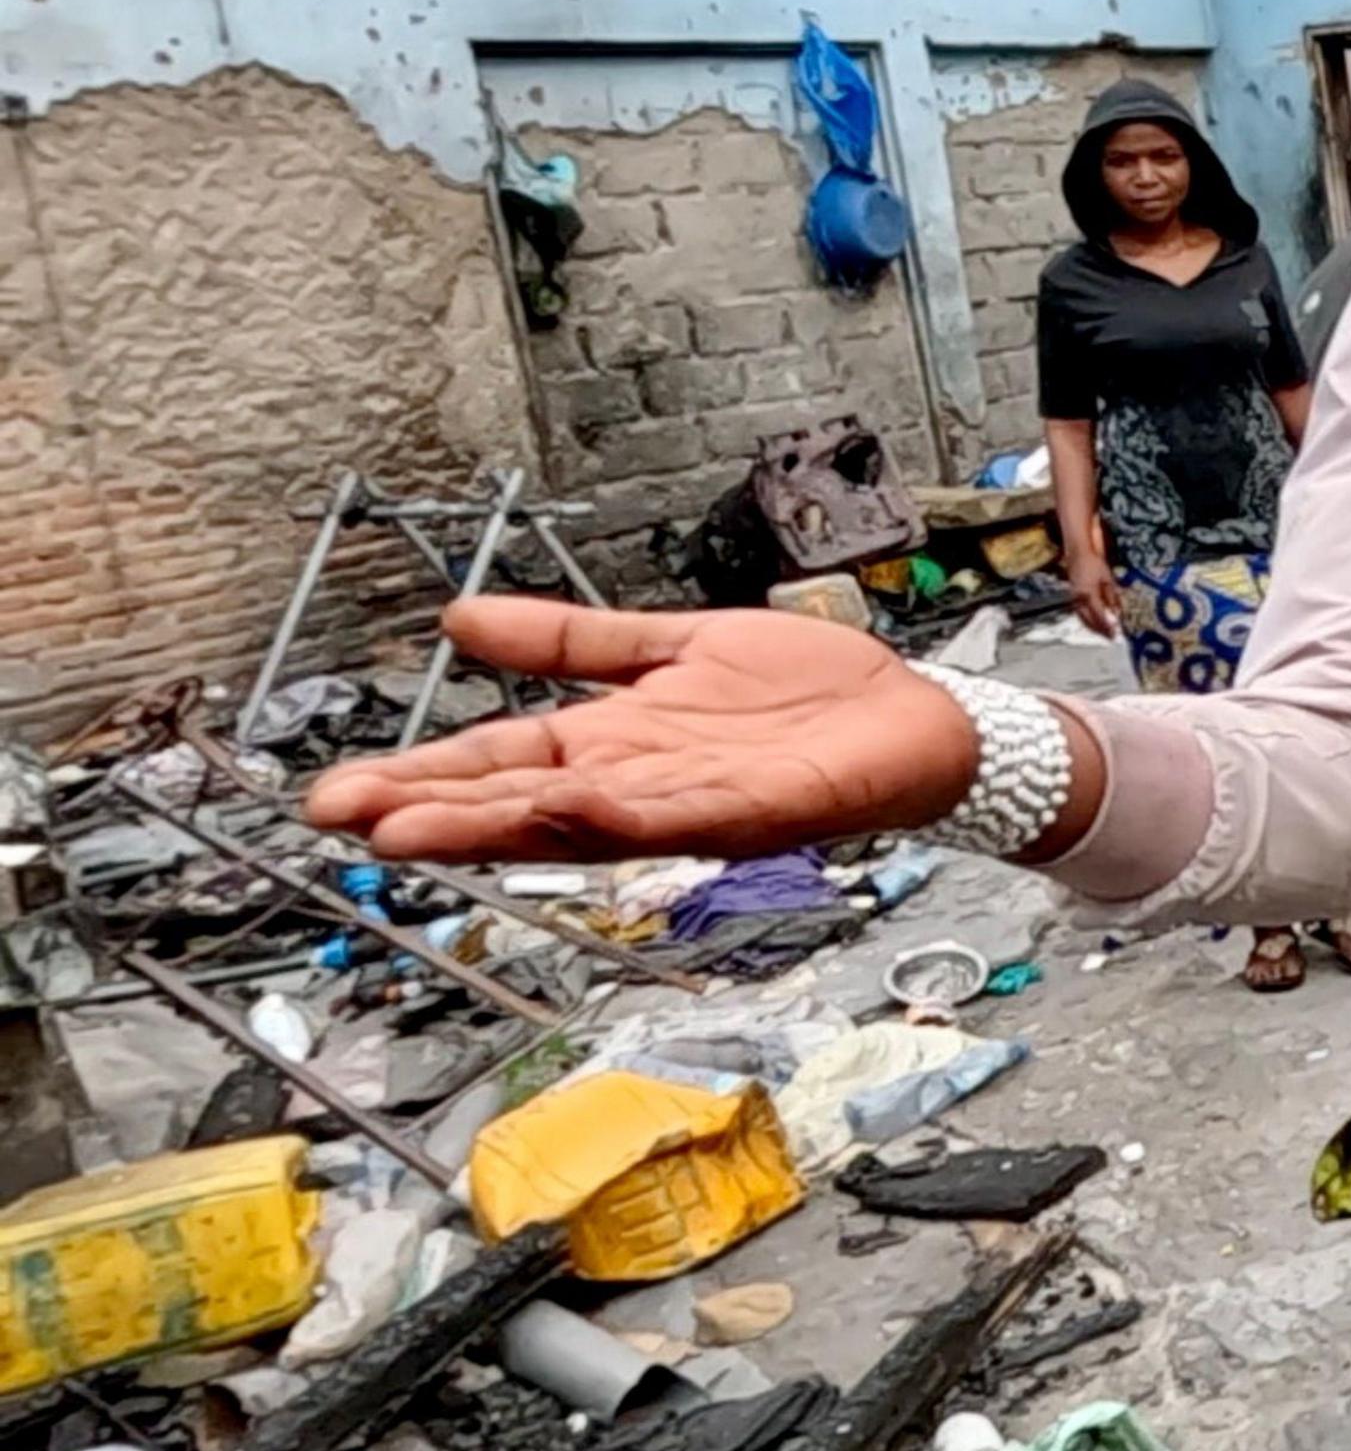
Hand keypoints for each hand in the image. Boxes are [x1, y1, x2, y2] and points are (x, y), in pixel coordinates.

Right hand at [306, 599, 977, 861]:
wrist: (907, 718)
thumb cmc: (801, 693)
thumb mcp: (665, 646)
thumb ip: (567, 641)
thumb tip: (460, 621)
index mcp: (611, 743)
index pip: (497, 762)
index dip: (420, 776)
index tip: (343, 793)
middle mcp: (638, 781)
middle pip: (518, 801)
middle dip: (432, 810)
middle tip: (345, 819)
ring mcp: (690, 800)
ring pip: (577, 819)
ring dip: (499, 824)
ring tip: (416, 829)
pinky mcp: (753, 808)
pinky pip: (677, 815)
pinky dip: (619, 813)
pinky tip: (565, 805)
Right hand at [1065, 553, 1124, 638]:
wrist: (1078, 553)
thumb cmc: (1094, 563)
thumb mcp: (1108, 579)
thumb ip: (1112, 598)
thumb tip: (1117, 613)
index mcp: (1088, 594)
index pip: (1099, 616)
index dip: (1107, 626)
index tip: (1115, 633)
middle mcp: (1079, 599)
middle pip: (1089, 621)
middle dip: (1100, 631)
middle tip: (1111, 637)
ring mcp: (1073, 598)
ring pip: (1083, 619)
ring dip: (1093, 628)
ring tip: (1103, 634)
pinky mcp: (1072, 597)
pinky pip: (1079, 614)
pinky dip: (1087, 621)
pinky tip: (1094, 624)